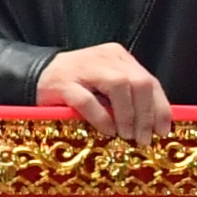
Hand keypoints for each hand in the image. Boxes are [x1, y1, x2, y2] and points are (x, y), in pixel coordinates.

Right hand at [37, 43, 172, 142]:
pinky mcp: (63, 83)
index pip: (149, 80)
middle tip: (143, 138)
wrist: (33, 76)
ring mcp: (83, 68)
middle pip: (138, 83)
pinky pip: (88, 100)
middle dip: (146, 114)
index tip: (163, 131)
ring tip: (126, 135)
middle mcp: (104, 58)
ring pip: (119, 87)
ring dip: (127, 116)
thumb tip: (154, 124)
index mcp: (118, 57)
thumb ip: (127, 96)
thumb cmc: (75, 86)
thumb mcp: (105, 86)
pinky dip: (101, 118)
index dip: (160, 108)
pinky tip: (107, 131)